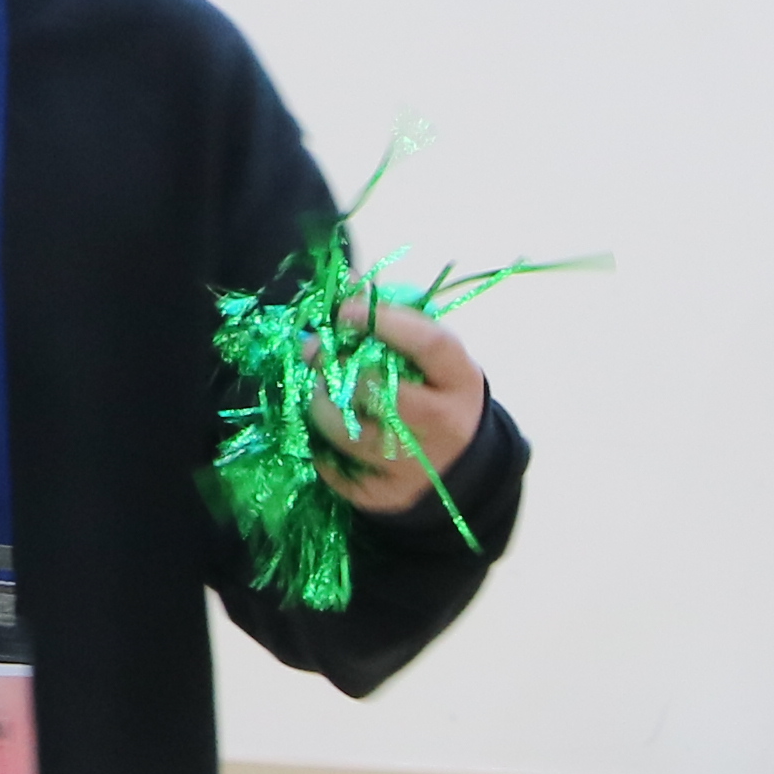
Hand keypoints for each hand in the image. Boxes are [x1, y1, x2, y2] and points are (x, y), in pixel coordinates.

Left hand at [324, 300, 485, 517]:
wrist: (457, 468)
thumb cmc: (433, 394)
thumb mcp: (428, 357)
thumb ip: (391, 318)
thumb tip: (345, 278)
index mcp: (461, 381)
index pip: (432, 345)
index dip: (387, 324)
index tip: (346, 313)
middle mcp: (446, 426)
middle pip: (387, 394)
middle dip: (340, 369)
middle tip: (313, 351)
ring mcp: (417, 466)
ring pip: (353, 434)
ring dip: (320, 405)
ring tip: (313, 389)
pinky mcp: (387, 495)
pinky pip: (336, 467)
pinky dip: (320, 445)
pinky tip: (324, 430)